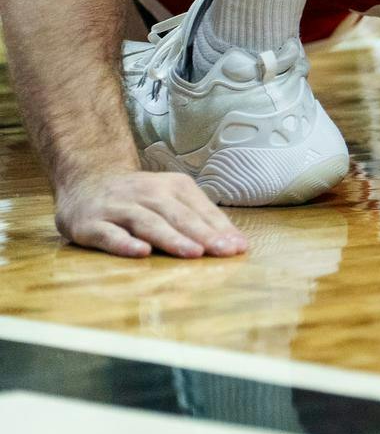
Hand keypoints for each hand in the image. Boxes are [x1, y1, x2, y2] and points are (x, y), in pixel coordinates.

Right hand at [56, 172, 247, 258]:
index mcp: (172, 187)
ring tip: (193, 253)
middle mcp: (147, 194)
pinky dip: (125, 244)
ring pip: (149, 223)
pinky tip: (141, 253)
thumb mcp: (170, 199)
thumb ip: (200, 220)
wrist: (85, 181)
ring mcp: (118, 208)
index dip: (220, 229)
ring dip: (172, 239)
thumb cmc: (139, 199)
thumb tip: (236, 243)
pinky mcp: (90, 224)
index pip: (200, 210)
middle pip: (179, 216)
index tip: (239, 248)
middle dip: (203, 235)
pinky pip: (109, 235)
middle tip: (225, 252)